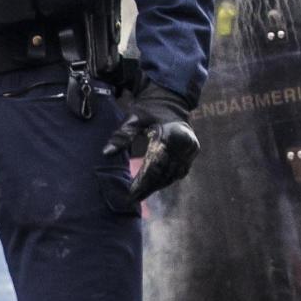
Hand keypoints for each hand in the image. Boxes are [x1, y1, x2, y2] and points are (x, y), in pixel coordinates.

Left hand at [102, 86, 198, 209]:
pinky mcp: (193, 152)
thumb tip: (106, 152)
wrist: (170, 101)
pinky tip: (153, 187)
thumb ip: (122, 136)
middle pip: (164, 172)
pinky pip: (179, 171)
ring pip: (173, 174)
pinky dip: (166, 180)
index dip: (142, 181)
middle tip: (133, 199)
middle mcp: (185, 143)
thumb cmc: (148, 111)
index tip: (130, 192)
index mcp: (171, 134)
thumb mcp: (133, 119)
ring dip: (157, 186)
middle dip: (148, 187)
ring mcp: (191, 149)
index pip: (155, 164)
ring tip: (140, 196)